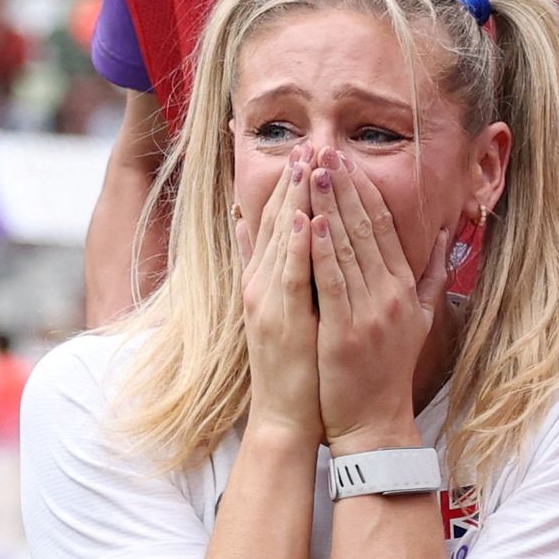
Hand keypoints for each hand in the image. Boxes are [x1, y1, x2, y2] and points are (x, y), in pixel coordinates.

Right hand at [238, 158, 322, 442]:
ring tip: (305, 162)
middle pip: (276, 222)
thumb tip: (252, 227)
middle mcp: (262, 284)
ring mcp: (268, 301)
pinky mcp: (281, 320)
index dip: (288, 186)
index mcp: (265, 280)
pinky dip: (296, 245)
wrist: (284, 416)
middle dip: (291, 182)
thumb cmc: (292, 366)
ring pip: (282, 241)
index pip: (276, 223)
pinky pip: (291, 276)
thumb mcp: (277, 311)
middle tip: (306, 142)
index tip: (303, 151)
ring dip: (293, 200)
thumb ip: (264, 268)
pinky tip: (305, 217)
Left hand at [310, 151, 442, 447]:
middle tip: (324, 149)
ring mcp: (370, 313)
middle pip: (366, 229)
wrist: (374, 423)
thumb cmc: (388, 371)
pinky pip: (331, 282)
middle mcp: (391, 295)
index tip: (348, 160)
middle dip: (343, 186)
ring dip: (328, 204)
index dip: (366, 191)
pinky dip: (320, 249)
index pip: (386, 228)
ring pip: (347, 247)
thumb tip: (446, 236)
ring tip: (311, 170)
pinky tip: (307, 220)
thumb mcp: (420, 320)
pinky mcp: (345, 332)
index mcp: (404, 289)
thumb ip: (432, 276)